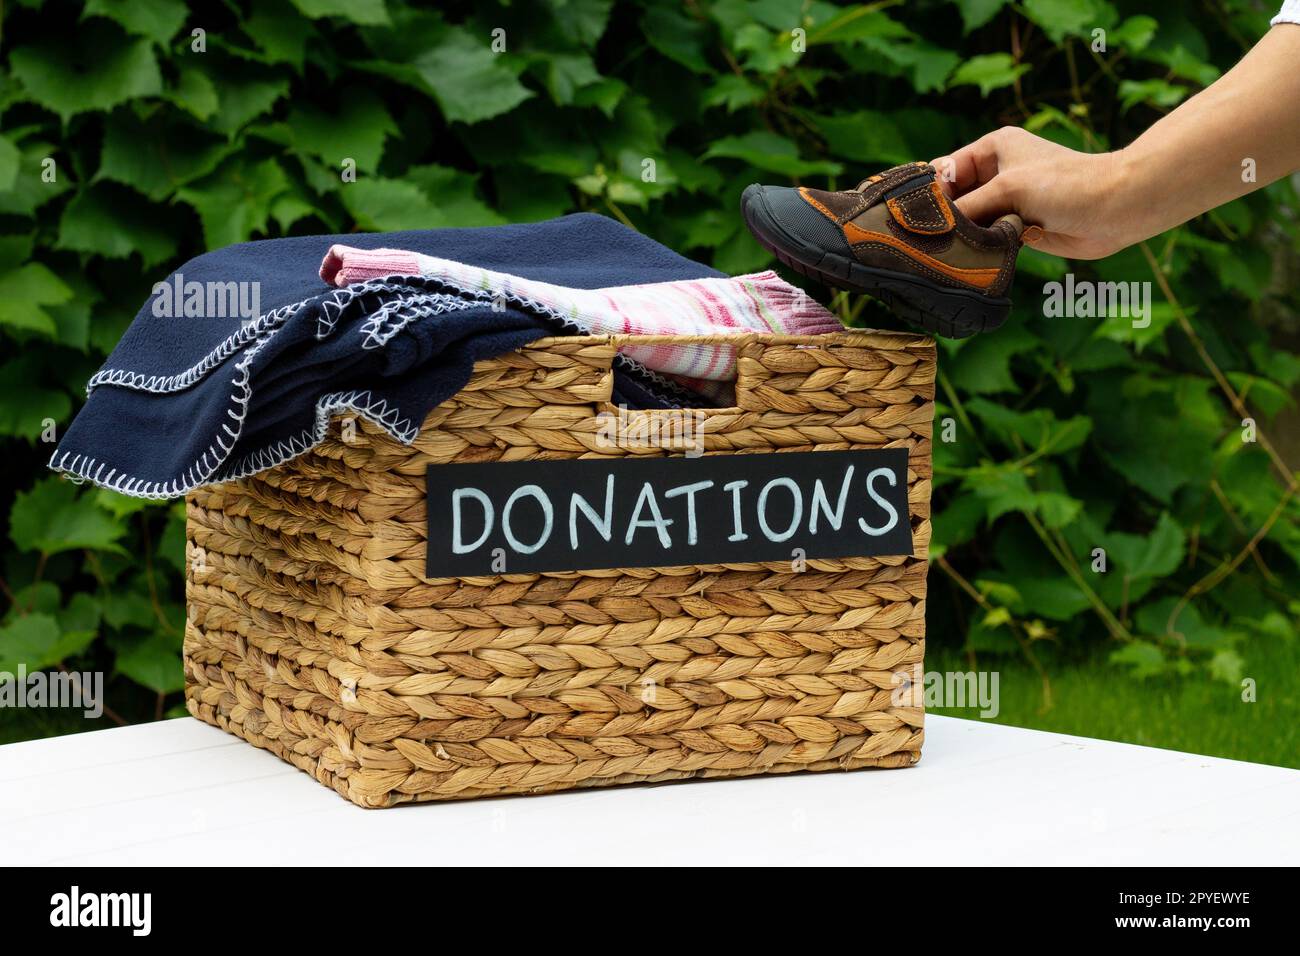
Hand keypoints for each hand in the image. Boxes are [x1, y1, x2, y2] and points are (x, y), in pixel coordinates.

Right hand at [932, 127, 1133, 259]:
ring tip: (946, 253)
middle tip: (925, 242)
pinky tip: (967, 260)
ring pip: (968, 222)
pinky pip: (985, 239)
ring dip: (961, 237)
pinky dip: (978, 249)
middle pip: (953, 198)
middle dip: (942, 218)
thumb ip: (967, 207)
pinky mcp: (1016, 227)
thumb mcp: (1007, 188)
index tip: (914, 220)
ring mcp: (1006, 202)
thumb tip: (934, 227)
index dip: (928, 194)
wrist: (1114, 210)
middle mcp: (996, 174)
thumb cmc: (1065, 185)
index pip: (943, 171)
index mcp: (991, 150)